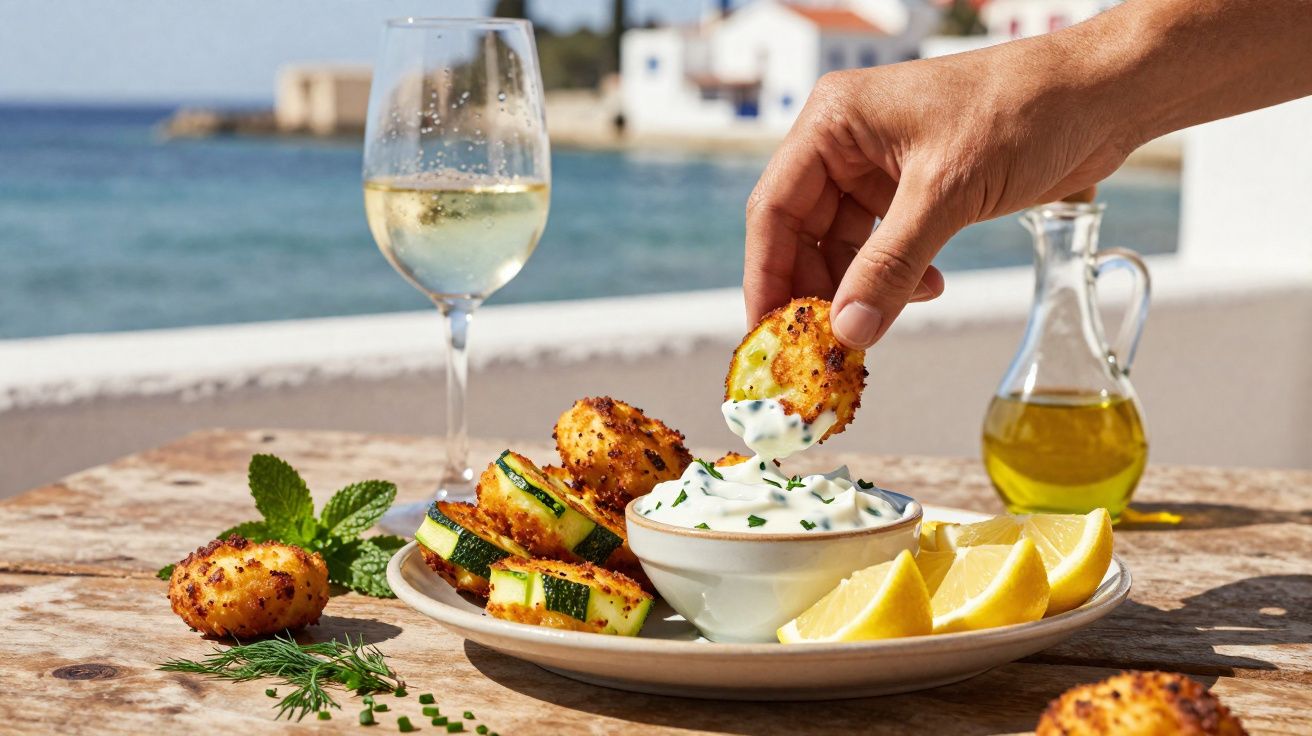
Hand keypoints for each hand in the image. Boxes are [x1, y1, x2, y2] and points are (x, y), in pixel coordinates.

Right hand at [743, 36, 1137, 347]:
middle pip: (802, 232)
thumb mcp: (946, 193)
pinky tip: (928, 289)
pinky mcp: (914, 186)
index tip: (766, 334)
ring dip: (861, 288)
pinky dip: (896, 277)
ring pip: (844, 245)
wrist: (1101, 96)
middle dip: (816, 290)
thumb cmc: (1023, 110)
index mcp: (834, 121)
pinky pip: (883, 245)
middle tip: (823, 346)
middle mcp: (847, 141)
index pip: (775, 209)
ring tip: (880, 321)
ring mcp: (880, 164)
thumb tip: (848, 331)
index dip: (767, 276)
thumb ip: (890, 266)